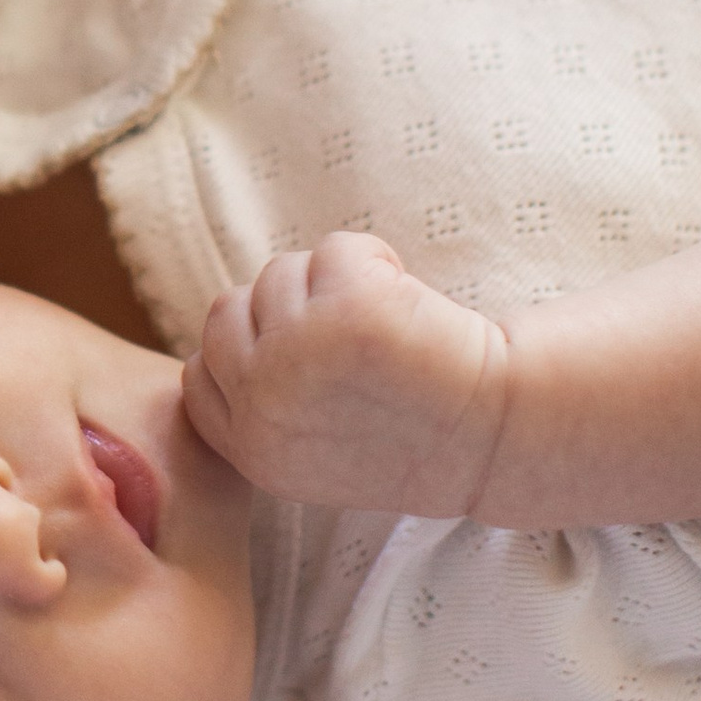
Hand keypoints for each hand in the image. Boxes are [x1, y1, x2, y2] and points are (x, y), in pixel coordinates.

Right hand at [185, 230, 509, 509]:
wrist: (501, 435)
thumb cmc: (415, 436)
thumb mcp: (312, 451)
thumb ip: (263, 408)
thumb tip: (226, 339)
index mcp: (252, 450)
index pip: (199, 377)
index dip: (245, 353)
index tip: (301, 355)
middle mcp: (262, 407)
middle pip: (226, 314)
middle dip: (283, 311)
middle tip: (347, 338)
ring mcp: (298, 355)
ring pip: (278, 275)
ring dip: (329, 284)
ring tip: (385, 326)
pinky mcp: (347, 309)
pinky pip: (333, 249)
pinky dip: (372, 261)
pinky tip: (407, 303)